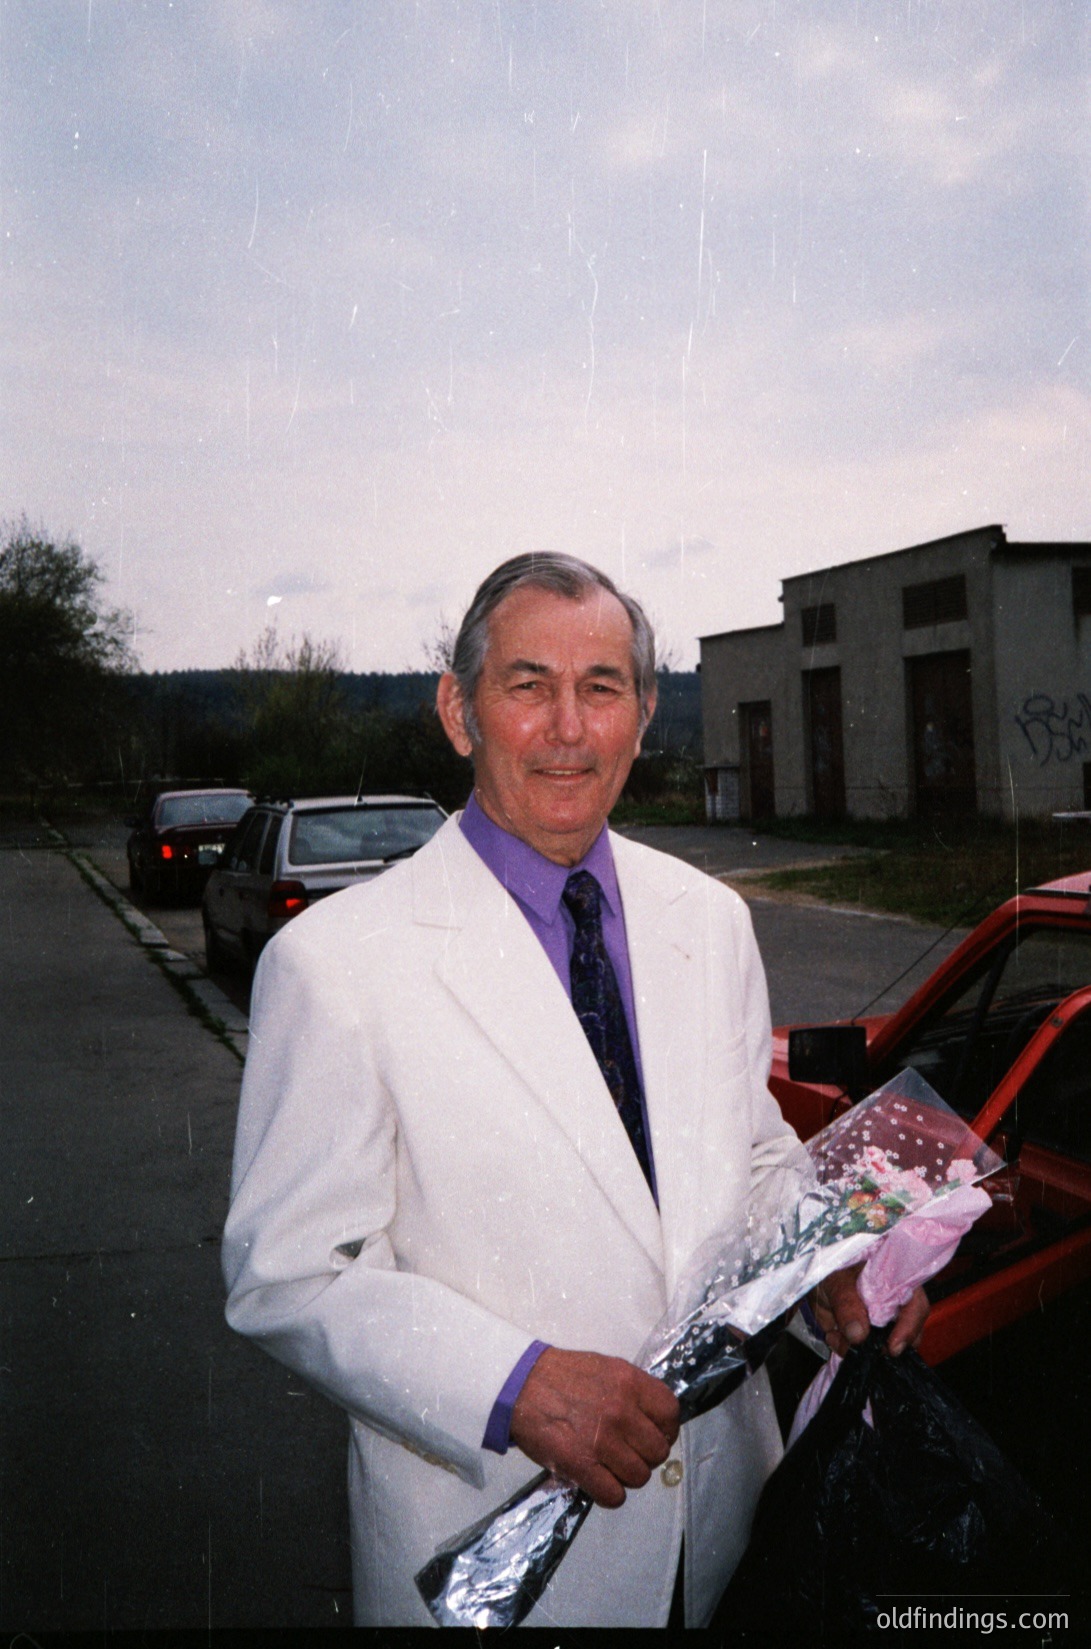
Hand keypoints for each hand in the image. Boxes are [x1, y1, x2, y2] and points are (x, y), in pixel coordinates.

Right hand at [509, 1346, 679, 1508]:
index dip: (665, 1430)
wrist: (519, 1385)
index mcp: (629, 1382)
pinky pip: (613, 1495)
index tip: (654, 1435)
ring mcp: (601, 1439)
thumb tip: (652, 1419)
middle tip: (627, 1452)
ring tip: (609, 1466)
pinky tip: (598, 1480)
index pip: (670, 1414)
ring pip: (639, 1476)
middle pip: (658, 1451)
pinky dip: (609, 1493)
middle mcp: (620, 1411)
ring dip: (626, 1476)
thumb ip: (632, 1392)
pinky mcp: (580, 1465)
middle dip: (645, 1456)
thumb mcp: (606, 1369)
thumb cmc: (561, 1376)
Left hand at [812, 1265, 929, 1357]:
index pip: (916, 1306)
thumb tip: (860, 1336)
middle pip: (906, 1335)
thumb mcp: (835, 1281)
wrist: (814, 1276)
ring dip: (858, 1348)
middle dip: (882, 1346)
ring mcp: (882, 1323)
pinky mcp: (867, 1335)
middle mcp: (896, 1305)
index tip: (892, 1348)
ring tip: (835, 1335)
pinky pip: (864, 1351)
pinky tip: (832, 1336)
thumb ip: (847, 1305)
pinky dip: (847, 1349)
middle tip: (858, 1347)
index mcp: (897, 1282)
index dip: (909, 1328)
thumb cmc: (831, 1268)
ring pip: (883, 1348)